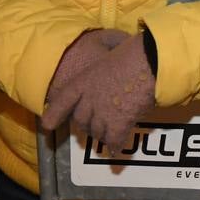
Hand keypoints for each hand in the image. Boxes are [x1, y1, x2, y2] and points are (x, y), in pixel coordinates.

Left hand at [41, 33, 156, 151]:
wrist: (150, 59)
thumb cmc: (134, 51)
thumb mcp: (109, 56)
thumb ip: (105, 72)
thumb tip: (116, 77)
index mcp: (84, 80)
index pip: (63, 100)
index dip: (54, 114)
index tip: (49, 125)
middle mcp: (88, 99)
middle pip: (81, 121)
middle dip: (88, 124)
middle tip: (98, 123)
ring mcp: (103, 112)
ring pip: (97, 132)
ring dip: (102, 135)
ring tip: (109, 135)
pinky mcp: (119, 122)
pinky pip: (114, 139)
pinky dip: (115, 145)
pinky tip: (116, 149)